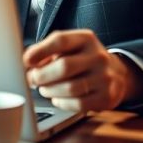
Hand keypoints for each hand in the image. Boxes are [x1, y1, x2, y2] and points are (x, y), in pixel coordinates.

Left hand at [22, 29, 142, 111]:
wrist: (117, 73)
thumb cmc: (83, 60)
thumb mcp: (69, 48)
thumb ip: (47, 52)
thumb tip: (26, 64)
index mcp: (86, 39)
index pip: (60, 40)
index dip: (39, 51)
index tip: (26, 61)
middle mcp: (98, 57)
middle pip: (64, 67)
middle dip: (41, 76)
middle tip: (32, 79)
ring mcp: (105, 78)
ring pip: (70, 88)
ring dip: (50, 91)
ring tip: (44, 89)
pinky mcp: (107, 97)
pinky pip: (78, 104)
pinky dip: (62, 103)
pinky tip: (57, 98)